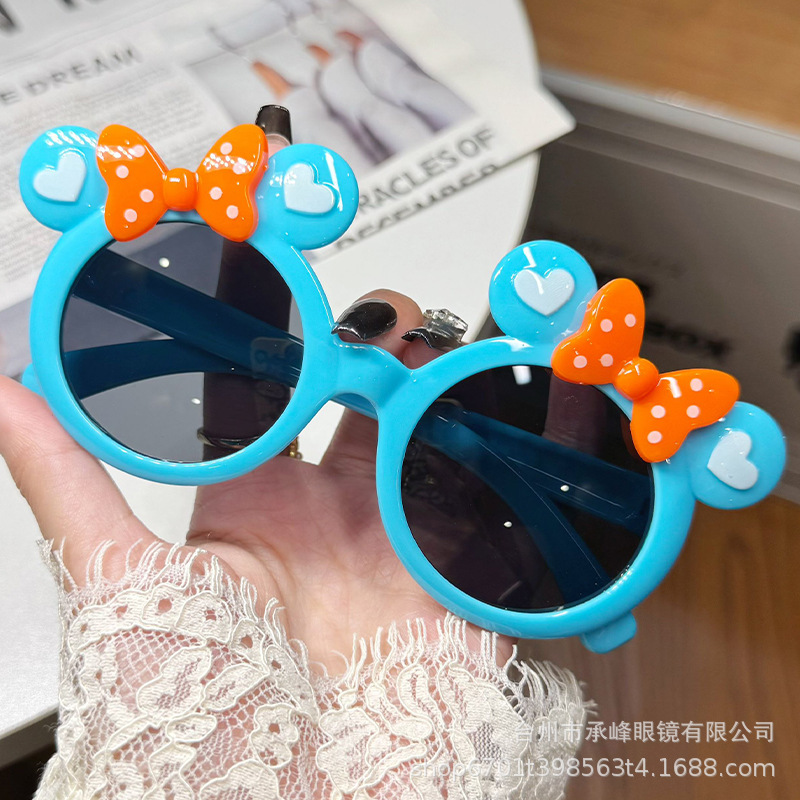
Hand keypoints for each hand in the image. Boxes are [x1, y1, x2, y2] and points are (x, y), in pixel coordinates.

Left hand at [0, 290, 514, 670]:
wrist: (282, 794)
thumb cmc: (192, 703)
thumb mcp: (123, 579)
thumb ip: (71, 480)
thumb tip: (4, 397)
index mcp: (258, 506)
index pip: (280, 402)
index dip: (292, 344)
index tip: (298, 291)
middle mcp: (332, 519)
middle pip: (369, 409)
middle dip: (384, 354)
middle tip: (391, 319)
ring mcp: (398, 547)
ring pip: (433, 444)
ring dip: (444, 398)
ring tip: (451, 353)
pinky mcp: (455, 585)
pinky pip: (490, 515)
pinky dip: (501, 471)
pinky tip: (504, 424)